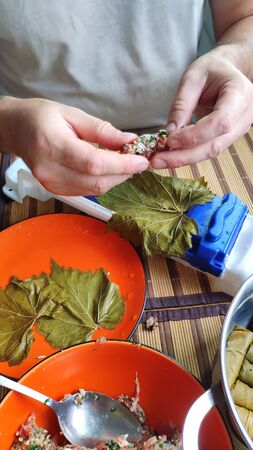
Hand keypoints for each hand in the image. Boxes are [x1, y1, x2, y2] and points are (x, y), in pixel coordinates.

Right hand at [0, 97, 148, 194]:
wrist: (17, 129)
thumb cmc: (41, 117)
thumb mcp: (73, 114)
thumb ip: (102, 130)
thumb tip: (128, 141)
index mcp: (53, 145)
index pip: (94, 163)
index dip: (121, 165)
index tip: (141, 160)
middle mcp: (50, 169)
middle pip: (96, 181)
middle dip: (123, 173)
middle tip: (137, 160)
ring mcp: (51, 183)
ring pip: (94, 190)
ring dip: (115, 179)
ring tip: (125, 164)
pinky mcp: (55, 190)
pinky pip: (86, 191)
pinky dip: (102, 182)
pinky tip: (109, 170)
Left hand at [151, 52, 252, 168]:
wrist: (228, 71)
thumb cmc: (212, 70)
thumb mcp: (192, 78)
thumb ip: (182, 104)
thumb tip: (170, 132)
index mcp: (240, 93)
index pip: (220, 122)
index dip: (194, 135)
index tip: (170, 139)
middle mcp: (245, 115)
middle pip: (215, 144)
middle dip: (185, 156)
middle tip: (158, 161)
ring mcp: (240, 129)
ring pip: (212, 151)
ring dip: (185, 159)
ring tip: (160, 161)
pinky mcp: (229, 137)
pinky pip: (209, 149)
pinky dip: (189, 154)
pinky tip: (171, 156)